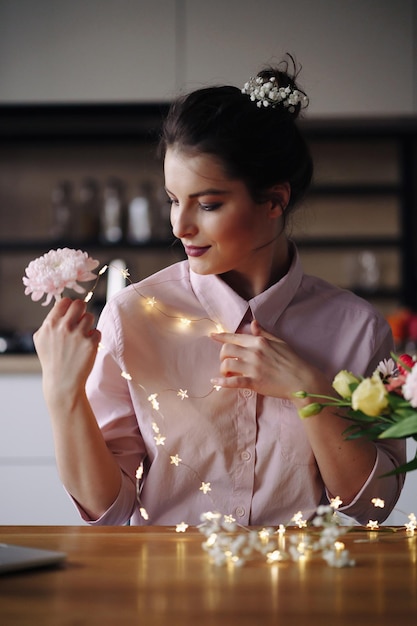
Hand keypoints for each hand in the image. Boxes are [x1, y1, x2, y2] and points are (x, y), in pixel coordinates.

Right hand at [33, 298, 100, 397]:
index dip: (69, 306)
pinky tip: (86, 347)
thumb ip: (49, 322)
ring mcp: (79, 334)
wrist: (62, 382)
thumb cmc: (51, 360)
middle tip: (80, 320)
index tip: (71, 313)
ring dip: (88, 325)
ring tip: (81, 337)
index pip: (65, 301)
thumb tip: (60, 307)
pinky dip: (94, 338)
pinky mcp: (91, 343)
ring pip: (90, 316)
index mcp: (51, 324)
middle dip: (81, 310)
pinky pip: (97, 331)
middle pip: (80, 304)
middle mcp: (64, 327)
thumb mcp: (41, 339)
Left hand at [210, 319, 326, 399]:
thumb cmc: (292, 360)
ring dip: (223, 369)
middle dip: (222, 356)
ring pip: (227, 364)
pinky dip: (222, 382)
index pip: (234, 337)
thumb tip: (252, 323)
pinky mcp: (254, 382)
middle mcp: (254, 353)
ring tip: (226, 373)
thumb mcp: (279, 342)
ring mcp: (253, 368)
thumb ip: (263, 333)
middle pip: (226, 350)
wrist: (302, 380)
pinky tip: (215, 382)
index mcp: (259, 342)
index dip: (221, 336)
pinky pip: (233, 382)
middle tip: (225, 361)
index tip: (212, 336)